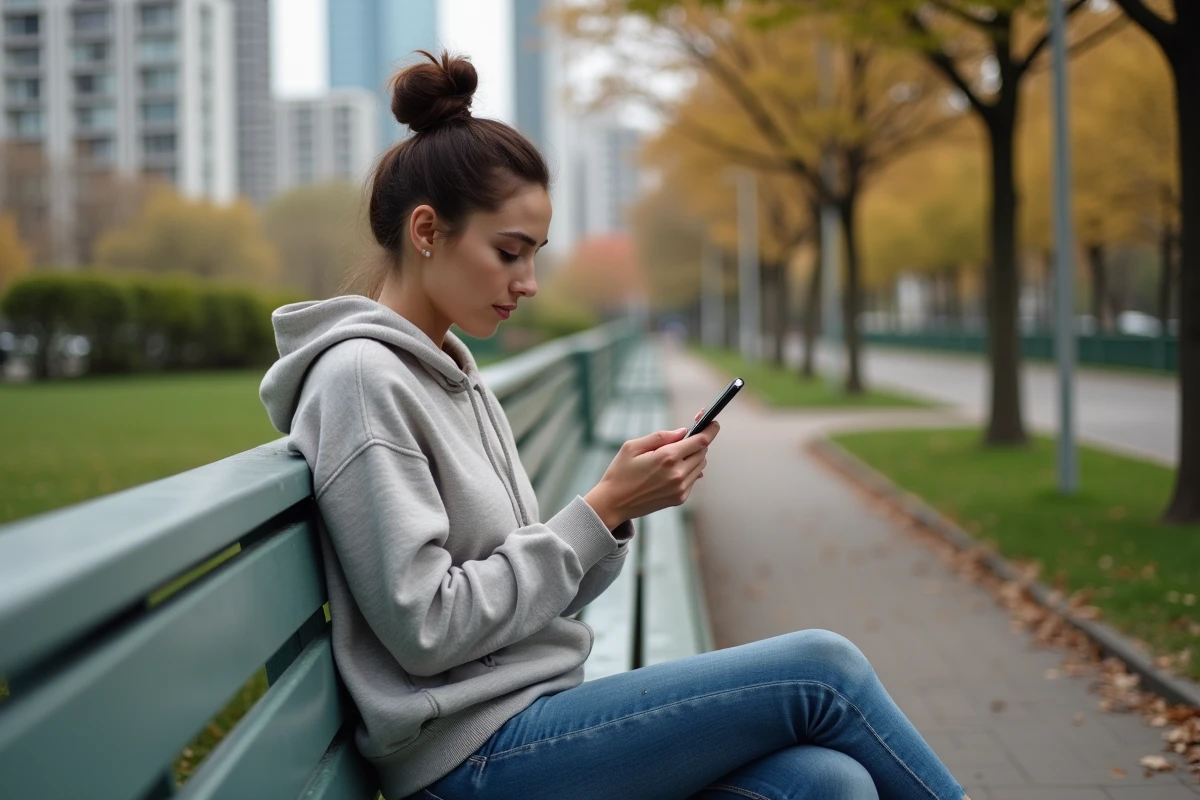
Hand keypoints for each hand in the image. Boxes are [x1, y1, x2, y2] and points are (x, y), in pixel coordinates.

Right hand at [584, 413, 719, 528]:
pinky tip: (673, 469)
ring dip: (694, 456)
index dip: (710, 429)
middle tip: (685, 438)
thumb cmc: (620, 473)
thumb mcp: (633, 447)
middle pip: (703, 452)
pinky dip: (689, 471)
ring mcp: (680, 488)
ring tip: (674, 455)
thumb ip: (660, 437)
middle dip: (698, 442)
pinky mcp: (680, 498)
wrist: (613, 503)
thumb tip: (683, 432)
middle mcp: (678, 474)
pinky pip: (693, 479)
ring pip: (701, 466)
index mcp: (667, 457)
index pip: (700, 440)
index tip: (713, 423)